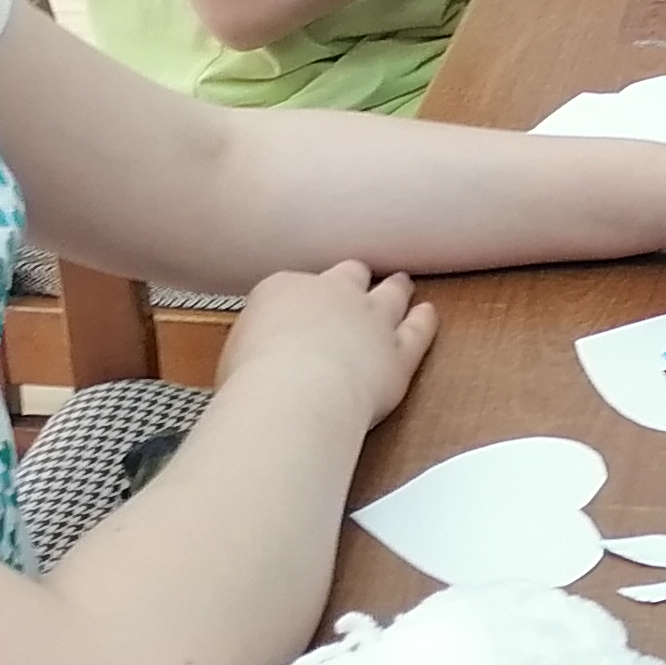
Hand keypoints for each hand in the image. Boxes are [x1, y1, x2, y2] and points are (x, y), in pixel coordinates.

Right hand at [216, 262, 438, 426]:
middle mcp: (332, 293)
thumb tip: (257, 360)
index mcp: (284, 289)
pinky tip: (429, 314)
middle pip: (350, 273)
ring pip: (390, 294)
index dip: (303, 296)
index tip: (302, 307)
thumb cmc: (252, 379)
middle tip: (359, 277)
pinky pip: (418, 330)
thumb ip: (256, 345)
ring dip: (395, 288)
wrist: (295, 391)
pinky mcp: (399, 350)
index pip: (295, 285)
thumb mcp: (235, 354)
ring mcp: (371, 319)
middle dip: (354, 277)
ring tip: (401, 283)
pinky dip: (425, 320)